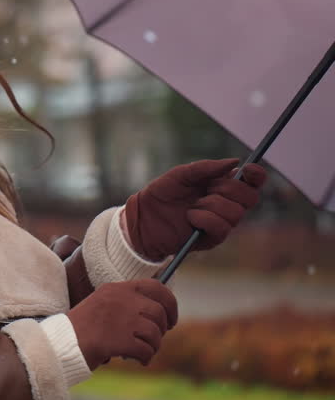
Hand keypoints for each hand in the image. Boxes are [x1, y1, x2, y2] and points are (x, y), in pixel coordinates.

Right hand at [65, 279, 177, 368]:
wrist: (63, 343)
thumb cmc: (83, 328)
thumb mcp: (103, 304)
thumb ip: (126, 303)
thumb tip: (159, 314)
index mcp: (116, 288)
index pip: (156, 286)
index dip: (170, 302)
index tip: (171, 317)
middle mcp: (121, 300)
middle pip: (159, 312)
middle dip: (163, 328)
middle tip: (155, 339)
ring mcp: (122, 319)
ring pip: (156, 333)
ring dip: (153, 346)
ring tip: (141, 352)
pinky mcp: (121, 339)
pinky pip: (147, 350)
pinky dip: (146, 358)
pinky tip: (138, 360)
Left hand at [123, 158, 265, 259]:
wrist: (144, 217)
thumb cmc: (162, 194)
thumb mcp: (180, 175)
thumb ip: (205, 168)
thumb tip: (235, 162)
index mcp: (222, 185)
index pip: (251, 181)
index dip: (256, 175)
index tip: (249, 169)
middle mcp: (227, 204)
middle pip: (249, 197)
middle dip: (228, 189)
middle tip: (207, 188)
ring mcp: (222, 222)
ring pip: (235, 213)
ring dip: (211, 205)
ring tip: (192, 206)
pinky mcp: (213, 238)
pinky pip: (221, 227)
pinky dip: (204, 218)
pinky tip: (190, 217)